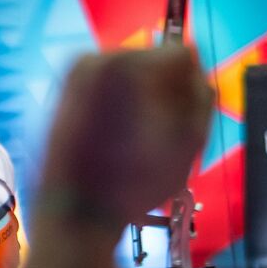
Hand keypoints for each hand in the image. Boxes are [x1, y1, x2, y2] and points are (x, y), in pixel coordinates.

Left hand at [40, 44, 213, 225]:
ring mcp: (75, 72)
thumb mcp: (189, 141)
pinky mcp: (64, 89)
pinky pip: (107, 86)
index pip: (183, 55)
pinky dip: (117, 104)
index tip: (179, 122)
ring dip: (141, 99)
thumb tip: (195, 74)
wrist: (75, 212)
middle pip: (154, 60)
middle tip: (157, 135)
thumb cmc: (135, 183)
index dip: (191, 90)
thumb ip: (202, 95)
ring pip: (131, 73)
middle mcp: (96, 57)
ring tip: (134, 139)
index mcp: (128, 64)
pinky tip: (114, 137)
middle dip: (164, 92)